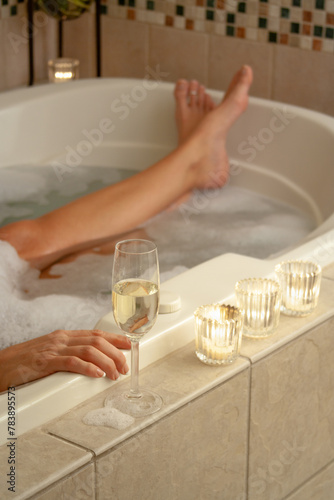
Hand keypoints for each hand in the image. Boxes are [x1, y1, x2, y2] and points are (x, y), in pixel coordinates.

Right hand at [0, 329, 130, 391]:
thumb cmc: (24, 362)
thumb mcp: (50, 353)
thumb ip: (68, 353)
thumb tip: (92, 362)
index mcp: (64, 336)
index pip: (96, 333)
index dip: (116, 339)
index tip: (130, 345)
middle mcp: (61, 339)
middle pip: (97, 341)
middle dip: (116, 353)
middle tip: (124, 367)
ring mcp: (53, 349)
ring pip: (89, 350)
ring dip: (107, 362)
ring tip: (115, 373)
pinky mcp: (44, 362)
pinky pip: (71, 362)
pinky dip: (88, 367)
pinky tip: (97, 374)